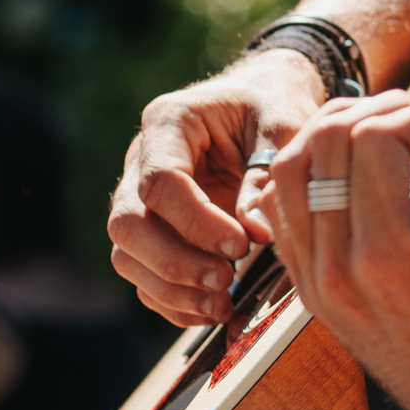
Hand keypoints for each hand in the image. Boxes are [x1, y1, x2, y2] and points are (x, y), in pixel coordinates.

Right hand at [107, 50, 325, 327]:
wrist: (265, 99)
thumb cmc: (274, 105)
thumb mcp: (281, 125)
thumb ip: (266, 174)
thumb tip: (256, 234)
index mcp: (168, 122)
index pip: (160, 182)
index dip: (196, 222)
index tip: (241, 246)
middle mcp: (140, 160)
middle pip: (128, 224)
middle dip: (175, 262)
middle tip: (227, 280)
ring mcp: (139, 196)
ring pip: (128, 255)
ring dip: (171, 289)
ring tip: (223, 304)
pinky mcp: (152, 229)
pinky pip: (144, 274)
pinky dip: (173, 300)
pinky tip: (212, 310)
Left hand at [266, 93, 409, 409]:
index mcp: (385, 260)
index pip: (373, 138)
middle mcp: (335, 273)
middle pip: (321, 143)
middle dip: (379, 113)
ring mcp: (317, 287)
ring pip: (287, 173)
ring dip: (335, 135)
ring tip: (388, 134)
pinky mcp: (313, 296)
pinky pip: (282, 213)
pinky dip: (309, 175)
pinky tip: (353, 170)